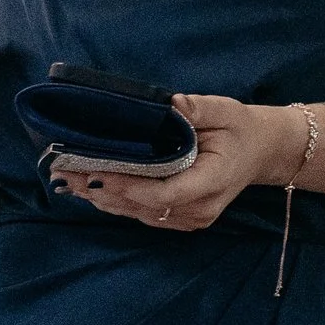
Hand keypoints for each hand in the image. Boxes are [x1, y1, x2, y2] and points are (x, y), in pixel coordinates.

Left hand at [55, 95, 298, 230]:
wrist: (260, 152)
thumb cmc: (241, 130)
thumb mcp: (227, 112)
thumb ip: (199, 109)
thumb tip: (170, 105)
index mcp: (213, 182)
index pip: (164, 193)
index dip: (127, 187)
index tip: (95, 173)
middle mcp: (199, 209)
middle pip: (142, 206)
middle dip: (101, 190)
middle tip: (63, 172)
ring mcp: (189, 219)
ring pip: (136, 213)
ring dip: (100, 197)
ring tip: (65, 179)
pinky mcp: (178, 219)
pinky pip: (141, 213)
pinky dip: (113, 200)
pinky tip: (87, 187)